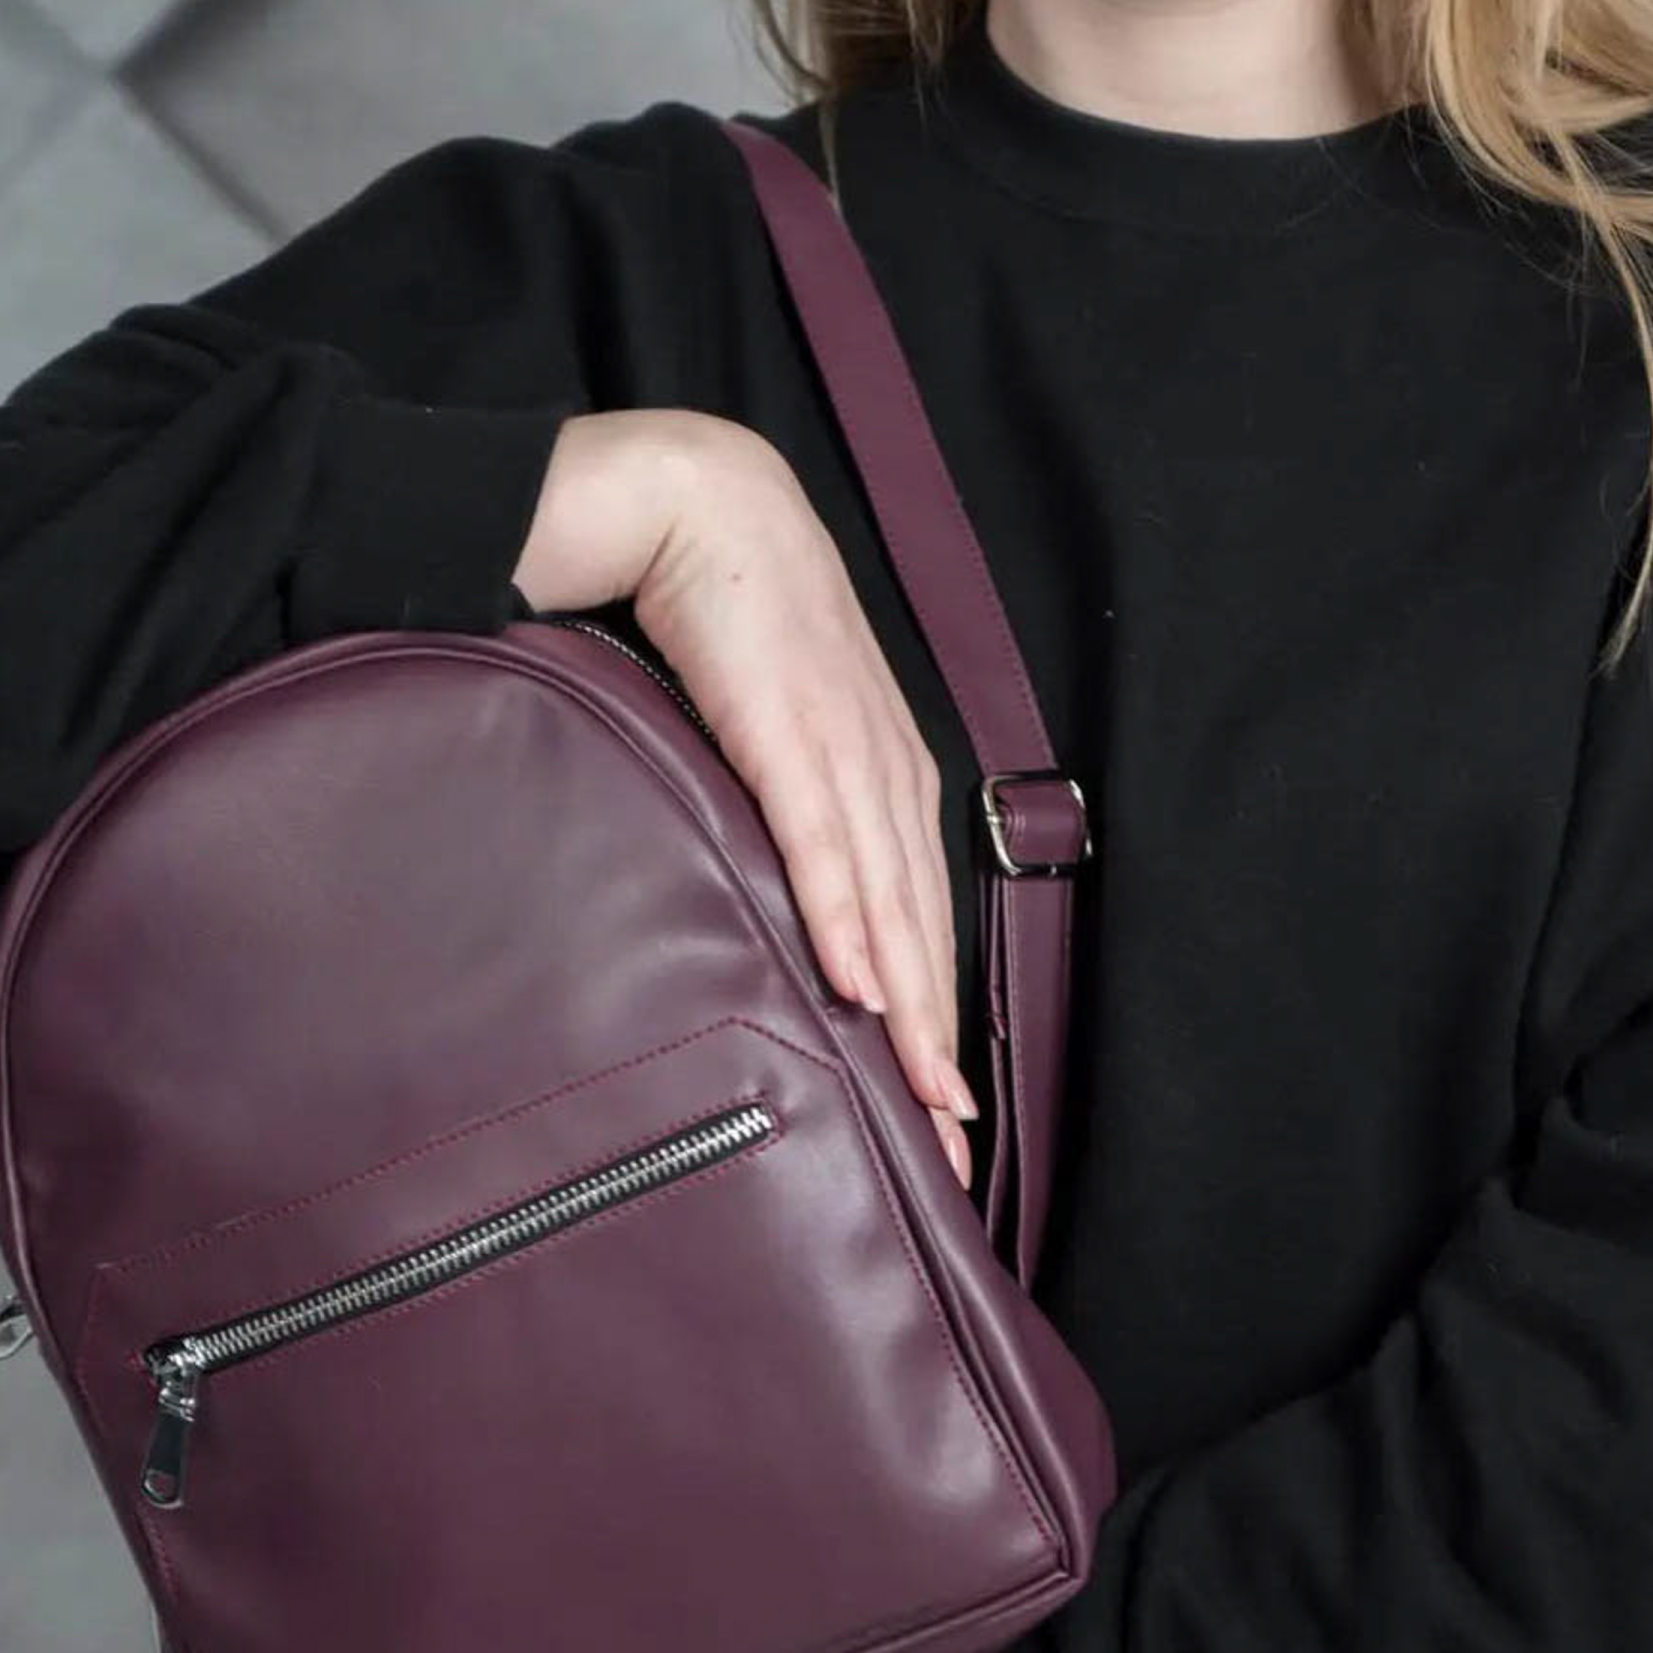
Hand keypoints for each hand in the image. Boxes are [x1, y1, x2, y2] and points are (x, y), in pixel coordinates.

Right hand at [514, 410, 976, 1188]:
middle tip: (953, 1148)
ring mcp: (844, 753)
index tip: (947, 1114)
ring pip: (890, 906)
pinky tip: (863, 986)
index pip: (920, 921)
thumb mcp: (769, 729)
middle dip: (939, 1047)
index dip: (937, 1023)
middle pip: (922, 934)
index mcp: (882, 777)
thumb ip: (786, 810)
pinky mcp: (790, 732)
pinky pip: (826, 845)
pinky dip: (848, 918)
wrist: (699, 504)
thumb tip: (775, 901)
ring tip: (926, 1101)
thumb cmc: (730, 616)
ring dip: (912, 1010)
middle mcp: (883, 773)